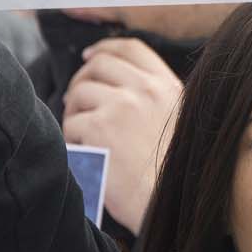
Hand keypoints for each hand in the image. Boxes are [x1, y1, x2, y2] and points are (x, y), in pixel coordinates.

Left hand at [62, 38, 183, 229]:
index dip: (105, 49)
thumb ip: (156, 103)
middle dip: (81, 79)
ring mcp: (121, 106)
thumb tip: (121, 93)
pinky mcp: (99, 128)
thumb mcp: (181, 126)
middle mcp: (145, 90)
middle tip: (74, 100)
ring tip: (81, 135)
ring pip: (80, 94)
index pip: (132, 49)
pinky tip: (85, 155)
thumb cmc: (176, 176)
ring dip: (74, 113)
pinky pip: (71, 125)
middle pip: (100, 65)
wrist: (169, 202)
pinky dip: (72, 140)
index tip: (91, 57)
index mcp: (167, 87)